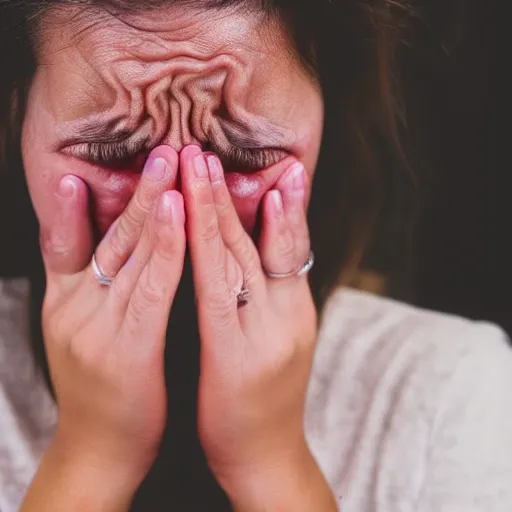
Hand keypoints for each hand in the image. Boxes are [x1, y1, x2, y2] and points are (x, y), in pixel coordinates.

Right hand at [37, 147, 183, 490]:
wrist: (101, 451)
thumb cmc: (105, 392)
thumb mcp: (89, 333)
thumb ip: (99, 290)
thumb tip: (116, 253)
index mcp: (67, 301)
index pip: (76, 237)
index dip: (89, 195)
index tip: (115, 158)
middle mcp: (76, 305)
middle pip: (110, 235)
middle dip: (138, 188)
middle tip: (163, 146)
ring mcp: (96, 326)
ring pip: (129, 252)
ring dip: (152, 203)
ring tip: (172, 161)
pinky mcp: (124, 348)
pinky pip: (150, 288)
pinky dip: (164, 248)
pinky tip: (180, 213)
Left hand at [180, 146, 334, 508]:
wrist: (266, 457)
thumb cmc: (264, 400)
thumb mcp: (275, 341)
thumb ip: (269, 299)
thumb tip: (255, 261)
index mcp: (295, 308)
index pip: (290, 245)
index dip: (282, 202)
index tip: (275, 165)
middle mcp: (287, 311)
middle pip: (264, 240)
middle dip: (239, 191)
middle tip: (216, 148)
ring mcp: (266, 330)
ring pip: (241, 256)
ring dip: (220, 207)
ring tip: (203, 164)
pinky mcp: (238, 352)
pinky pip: (219, 291)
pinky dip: (210, 249)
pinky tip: (196, 218)